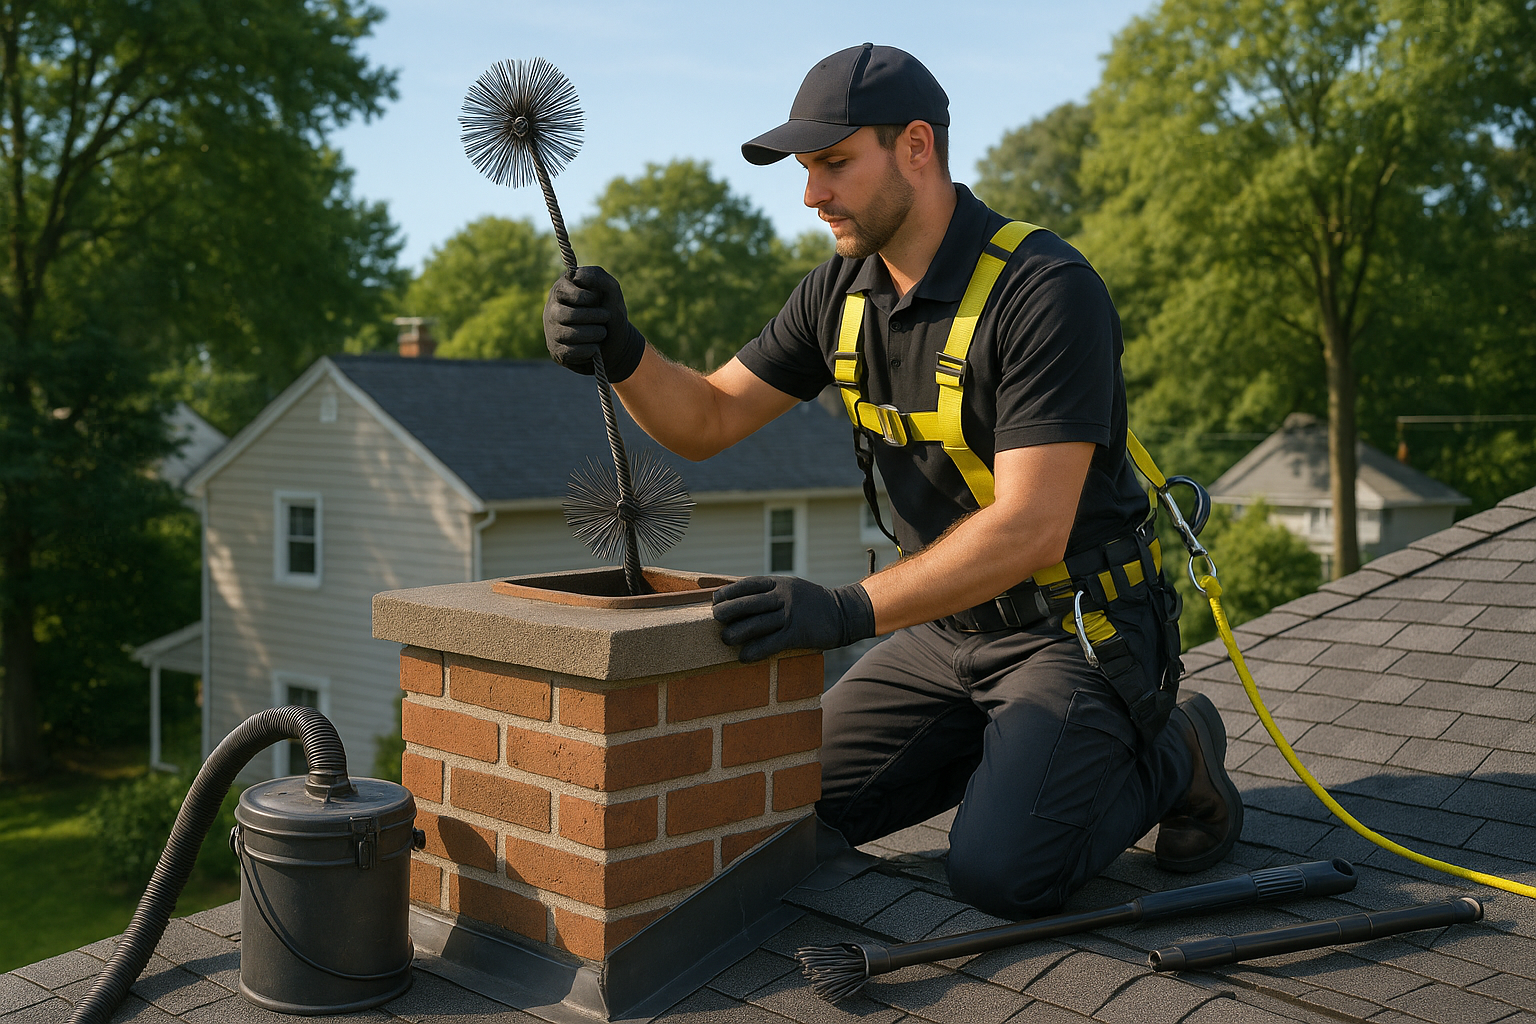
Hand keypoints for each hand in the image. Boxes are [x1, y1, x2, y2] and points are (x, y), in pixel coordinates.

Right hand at [543, 266, 645, 381]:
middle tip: (605, 317)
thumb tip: (577, 276)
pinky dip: (590, 350)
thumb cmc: (608, 312)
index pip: (569, 292)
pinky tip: (595, 346)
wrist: (614, 343)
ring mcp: (552, 331)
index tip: (598, 300)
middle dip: (595, 317)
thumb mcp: (609, 290)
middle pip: (570, 315)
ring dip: (595, 334)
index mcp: (561, 289)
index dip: (589, 298)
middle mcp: (552, 309)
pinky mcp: (556, 351)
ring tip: (602, 332)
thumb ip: (597, 276)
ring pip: (571, 335)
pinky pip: (571, 352)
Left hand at [713, 576, 875, 662]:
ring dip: (737, 633)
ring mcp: (790, 615)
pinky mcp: (797, 634)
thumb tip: (739, 602)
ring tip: (725, 639)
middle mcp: (783, 597)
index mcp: (779, 583)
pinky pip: (771, 644)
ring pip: (757, 624)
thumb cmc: (811, 602)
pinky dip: (755, 651)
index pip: (748, 585)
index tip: (716, 600)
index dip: (729, 592)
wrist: (843, 613)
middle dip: (727, 611)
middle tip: (715, 619)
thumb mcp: (791, 587)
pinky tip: (743, 657)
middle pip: (748, 603)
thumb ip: (769, 592)